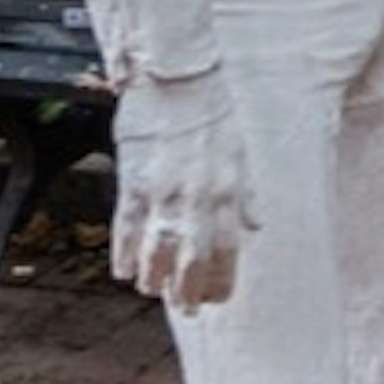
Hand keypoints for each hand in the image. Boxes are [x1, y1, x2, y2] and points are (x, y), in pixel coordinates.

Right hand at [110, 71, 254, 308]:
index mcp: (228, 192)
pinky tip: (125, 270)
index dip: (221, 283)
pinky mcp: (133, 181)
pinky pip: (127, 228)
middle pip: (192, 262)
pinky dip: (125, 253)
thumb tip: (257, 227)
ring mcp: (163, 192)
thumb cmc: (214, 110)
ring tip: (153, 290)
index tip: (216, 299)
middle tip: (185, 309)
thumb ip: (248, 194)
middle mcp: (198, 199)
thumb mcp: (241, 151)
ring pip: (157, 252)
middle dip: (188, 293)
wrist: (178, 75)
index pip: (227, 254)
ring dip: (155, 279)